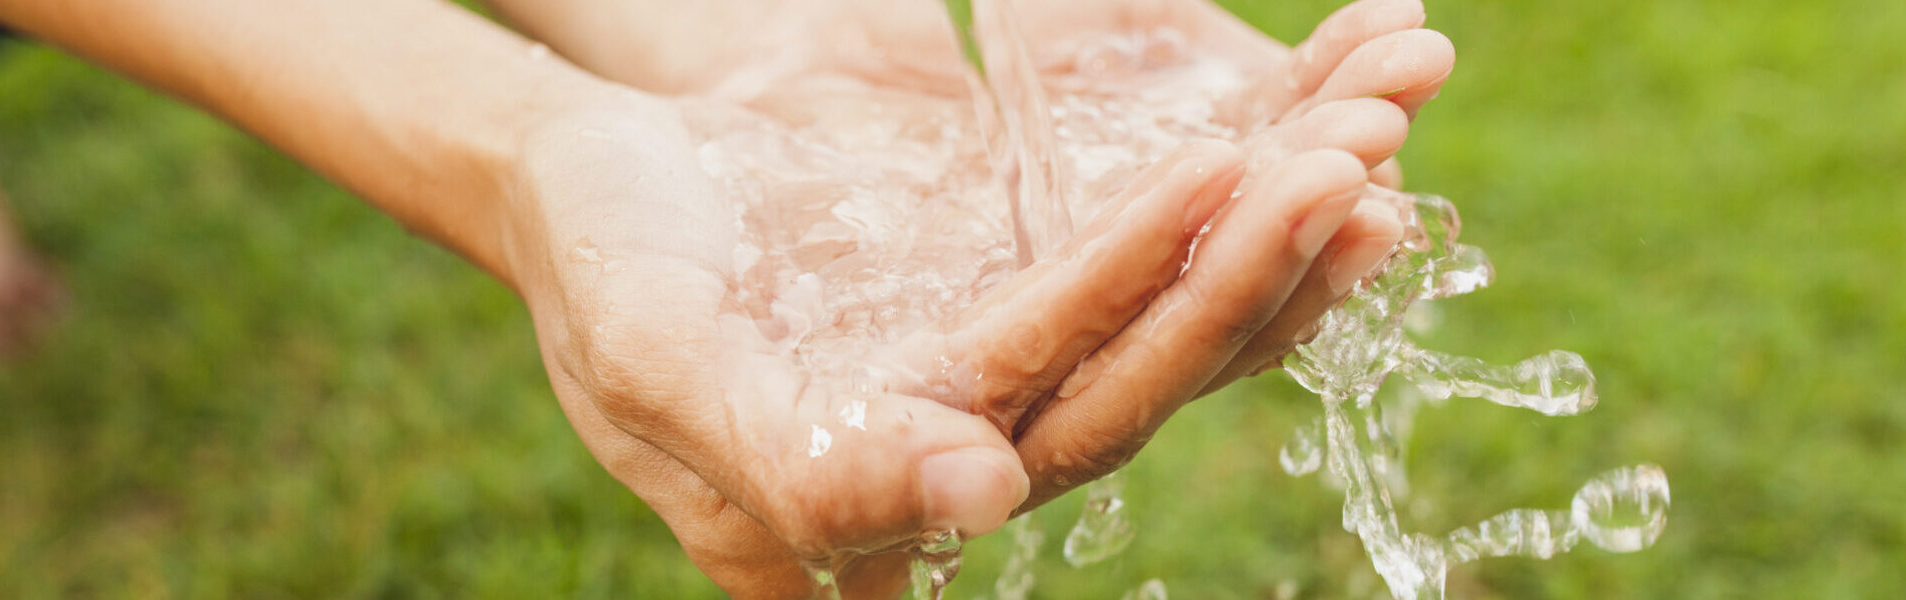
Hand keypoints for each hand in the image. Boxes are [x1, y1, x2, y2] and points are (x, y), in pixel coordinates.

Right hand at [489, 0, 1455, 594]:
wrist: (588, 140)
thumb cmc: (595, 256)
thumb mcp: (662, 360)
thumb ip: (806, 457)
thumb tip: (981, 501)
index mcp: (910, 480)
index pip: (1070, 418)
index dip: (1167, 317)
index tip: (1258, 193)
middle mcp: (987, 421)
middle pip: (1159, 354)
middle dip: (1259, 252)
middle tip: (1350, 148)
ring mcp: (1021, 330)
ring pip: (1184, 278)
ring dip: (1287, 191)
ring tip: (1387, 95)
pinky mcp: (1037, 245)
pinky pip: (1164, 202)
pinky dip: (1253, 132)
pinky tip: (1346, 72)